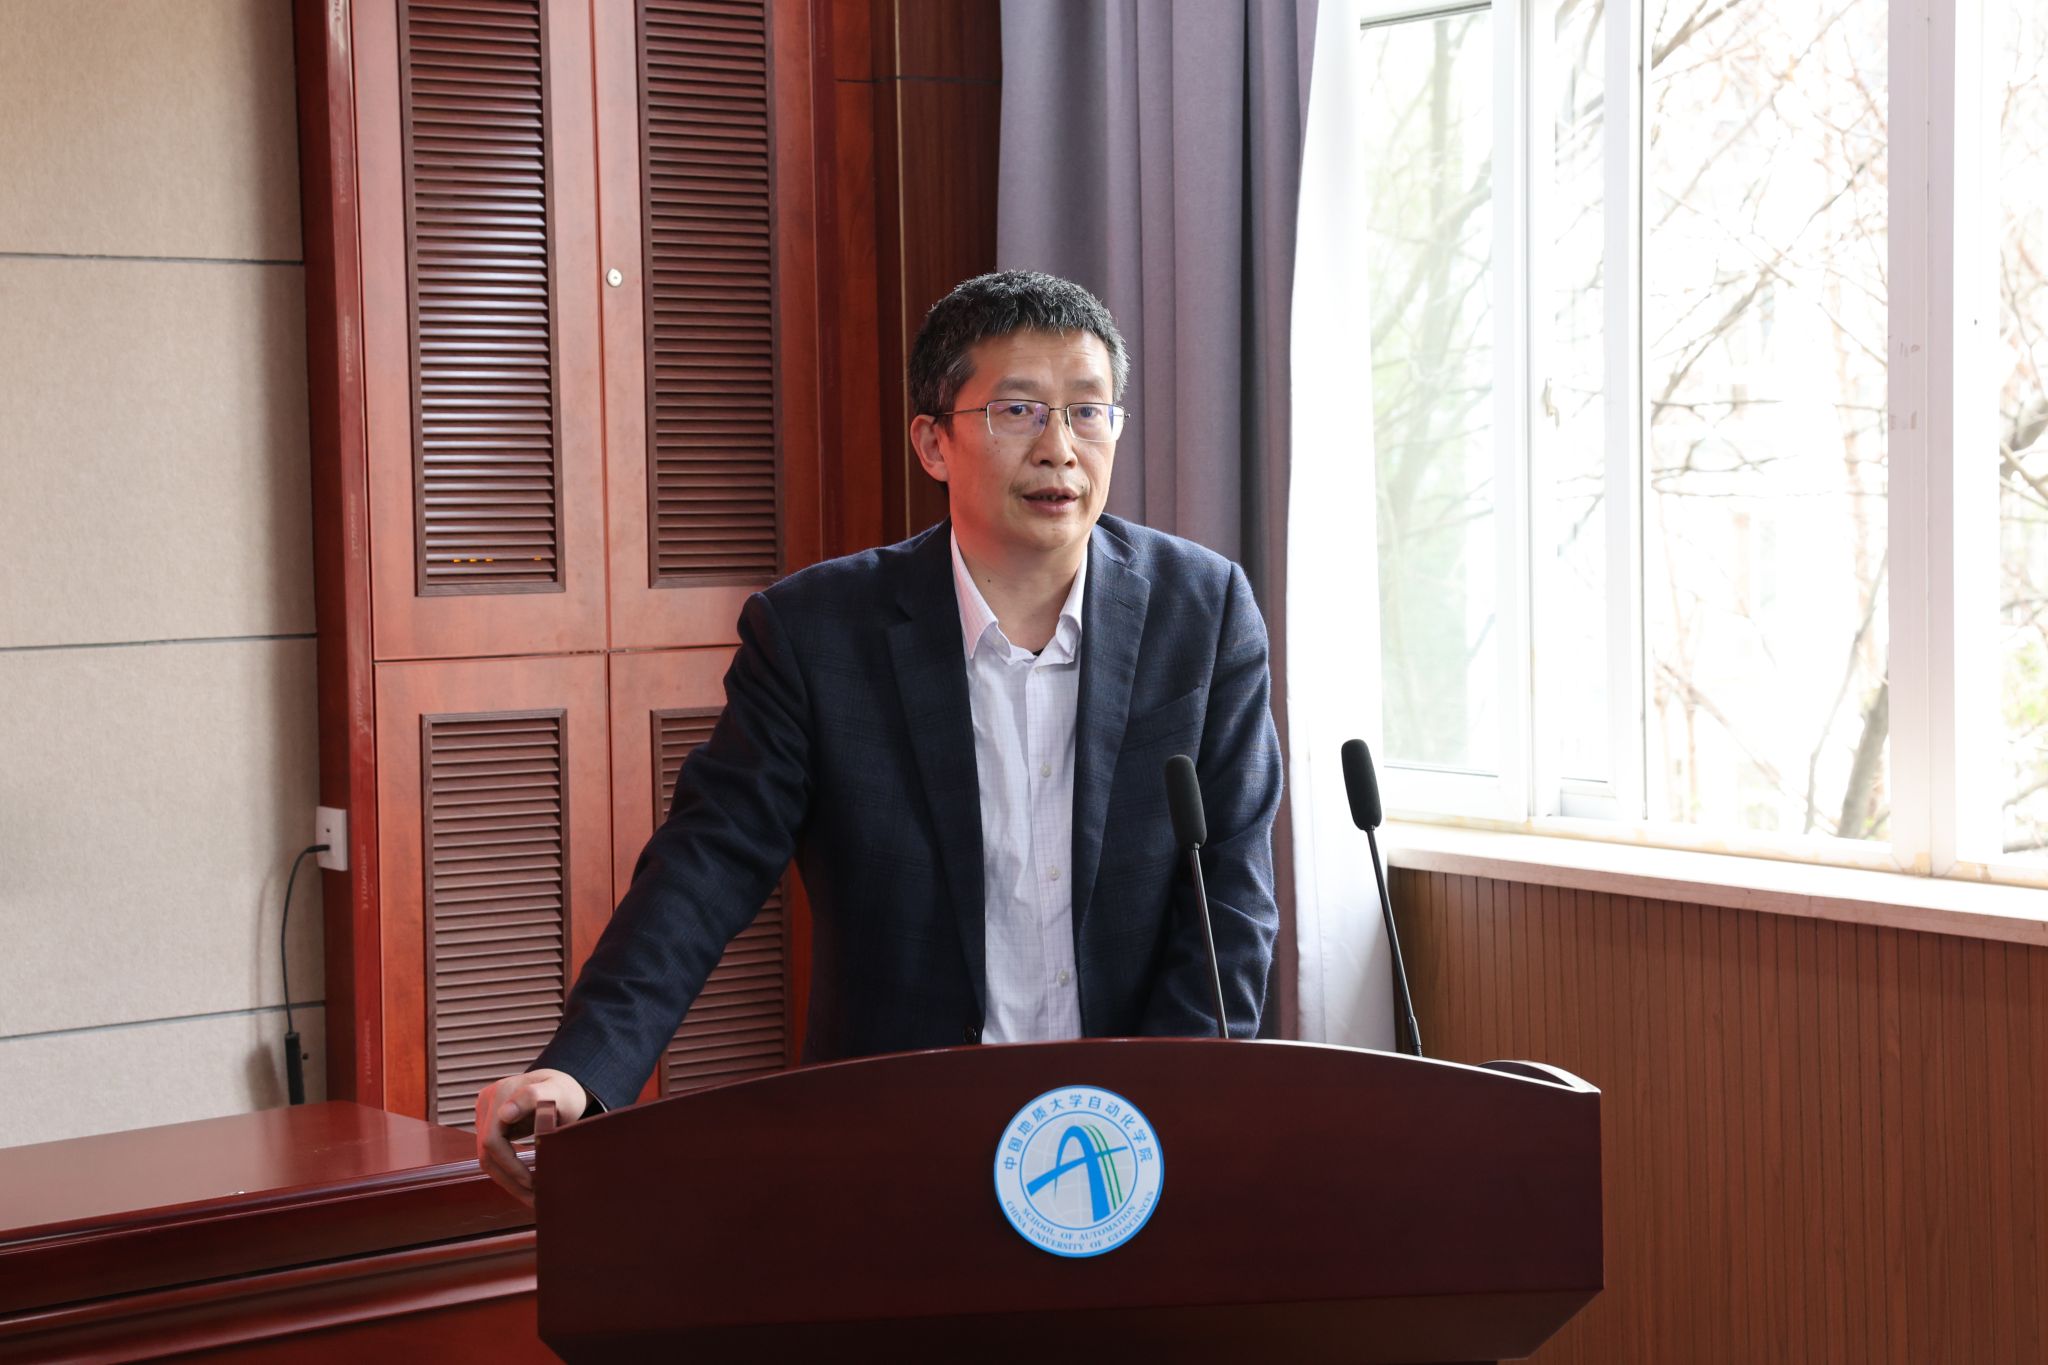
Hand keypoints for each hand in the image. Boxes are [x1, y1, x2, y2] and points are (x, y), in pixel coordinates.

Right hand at [475, 1069, 589, 1206]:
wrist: (560, 1087)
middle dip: (510, 1180)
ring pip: (488, 1157)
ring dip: (508, 1181)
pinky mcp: (490, 1126)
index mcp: (500, 1094)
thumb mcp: (558, 1092)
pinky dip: (508, 1171)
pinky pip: (494, 1154)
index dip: (510, 1165)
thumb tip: (504, 1114)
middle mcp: (487, 1104)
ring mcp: (485, 1115)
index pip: (493, 1140)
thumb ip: (533, 1097)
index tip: (532, 1182)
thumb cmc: (564, 1091)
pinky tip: (525, 1185)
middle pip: (487, 1153)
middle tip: (534, 1200)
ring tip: (532, 1198)